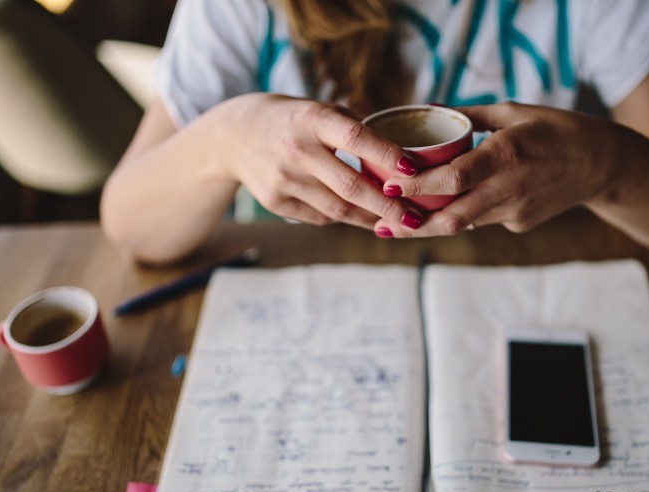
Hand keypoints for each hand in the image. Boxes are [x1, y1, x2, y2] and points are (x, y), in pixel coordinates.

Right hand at [216, 94, 424, 231]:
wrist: (232, 136)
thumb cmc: (291, 120)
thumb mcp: (319, 110)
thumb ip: (356, 128)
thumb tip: (405, 154)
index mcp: (312, 119)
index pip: (357, 138)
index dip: (388, 155)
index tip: (416, 170)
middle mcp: (296, 150)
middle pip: (351, 186)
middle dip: (388, 206)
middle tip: (416, 218)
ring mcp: (283, 179)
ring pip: (338, 210)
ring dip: (371, 219)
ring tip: (397, 223)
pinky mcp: (275, 202)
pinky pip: (320, 217)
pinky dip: (343, 218)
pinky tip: (360, 217)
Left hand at [372, 102, 611, 236]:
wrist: (601, 164)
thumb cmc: (556, 130)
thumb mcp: (514, 112)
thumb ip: (470, 117)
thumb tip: (430, 110)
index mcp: (506, 154)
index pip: (454, 178)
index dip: (419, 186)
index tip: (389, 187)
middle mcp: (509, 188)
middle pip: (452, 218)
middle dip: (413, 226)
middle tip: (380, 226)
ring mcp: (516, 212)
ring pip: (464, 224)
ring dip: (430, 225)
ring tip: (397, 225)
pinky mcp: (520, 224)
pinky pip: (483, 220)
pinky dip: (464, 214)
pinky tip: (451, 208)